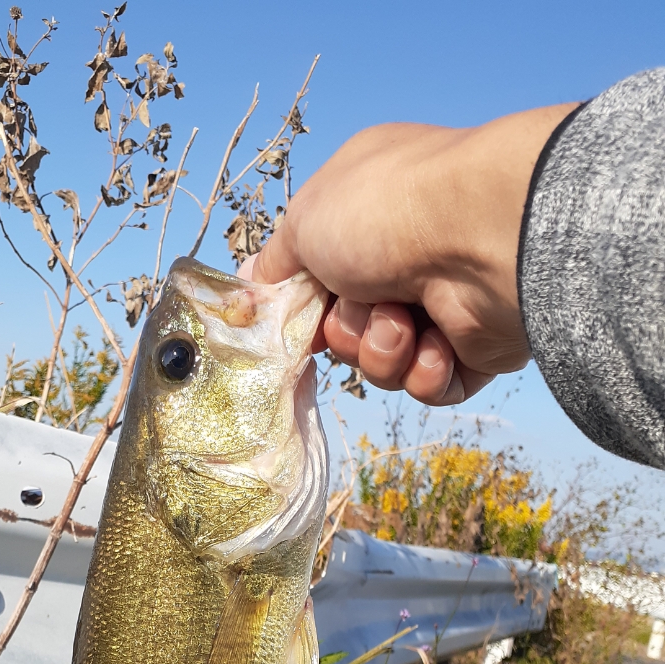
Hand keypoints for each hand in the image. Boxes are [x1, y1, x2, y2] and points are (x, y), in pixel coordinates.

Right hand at [245, 104, 578, 405]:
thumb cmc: (389, 210)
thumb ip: (274, 262)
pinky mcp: (476, 349)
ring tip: (404, 321)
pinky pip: (427, 386)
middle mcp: (408, 256)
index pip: (321, 278)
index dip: (303, 305)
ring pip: (384, 362)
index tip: (290, 317)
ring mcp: (445, 303)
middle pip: (347, 329)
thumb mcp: (305, 222)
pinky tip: (436, 343)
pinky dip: (423, 371)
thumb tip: (249, 282)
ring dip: (382, 349)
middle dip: (346, 329)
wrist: (481, 236)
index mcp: (370, 214)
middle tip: (362, 305)